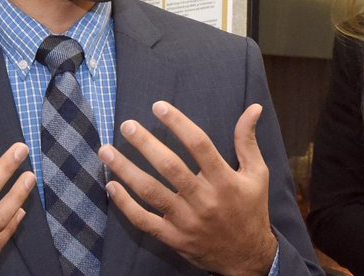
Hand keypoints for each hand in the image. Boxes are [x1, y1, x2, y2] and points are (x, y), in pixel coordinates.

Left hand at [100, 102, 277, 275]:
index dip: (178, 123)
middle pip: (170, 167)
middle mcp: (204, 200)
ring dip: (126, 170)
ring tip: (106, 151)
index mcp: (225, 181)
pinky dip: (125, 204)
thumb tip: (254, 108)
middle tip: (127, 125)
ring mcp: (187, 221)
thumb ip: (248, 141)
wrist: (247, 258)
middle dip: (145, 144)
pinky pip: (144, 220)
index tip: (158, 106)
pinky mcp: (174, 238)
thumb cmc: (251, 210)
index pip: (199, 145)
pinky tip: (111, 185)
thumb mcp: (257, 174)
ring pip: (151, 192)